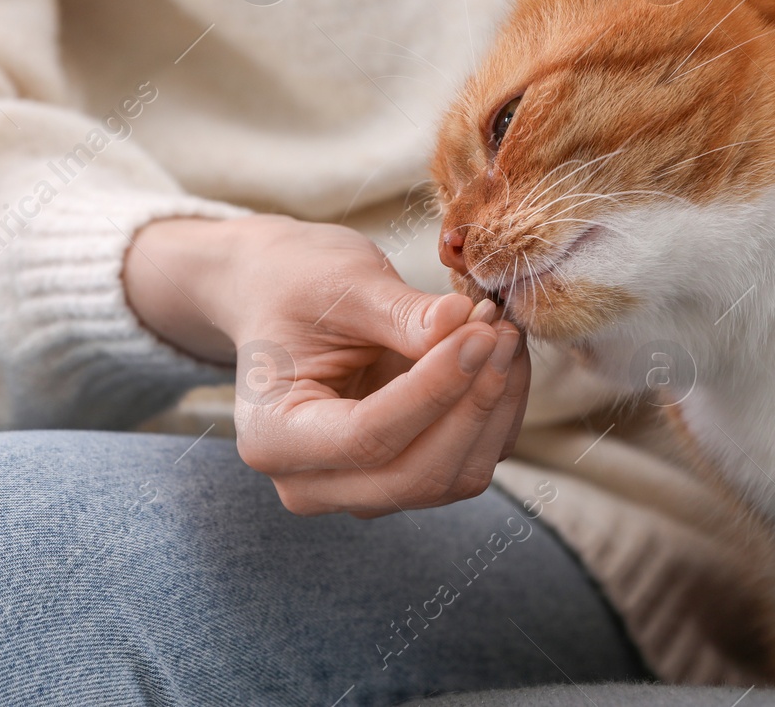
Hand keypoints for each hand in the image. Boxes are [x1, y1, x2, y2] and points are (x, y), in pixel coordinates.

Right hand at [124, 214, 529, 516]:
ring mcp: (361, 490)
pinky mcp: (405, 477)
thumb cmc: (299, 285)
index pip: (366, 438)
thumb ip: (403, 313)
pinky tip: (499, 356)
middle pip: (416, 475)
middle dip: (472, 404)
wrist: (283, 295)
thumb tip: (468, 322)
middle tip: (497, 329)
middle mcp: (312, 483)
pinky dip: (497, 413)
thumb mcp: (343, 284)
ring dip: (493, 408)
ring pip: (453, 478)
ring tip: (501, 332)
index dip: (434, 389)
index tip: (478, 332)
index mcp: (272, 436)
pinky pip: (470, 463)